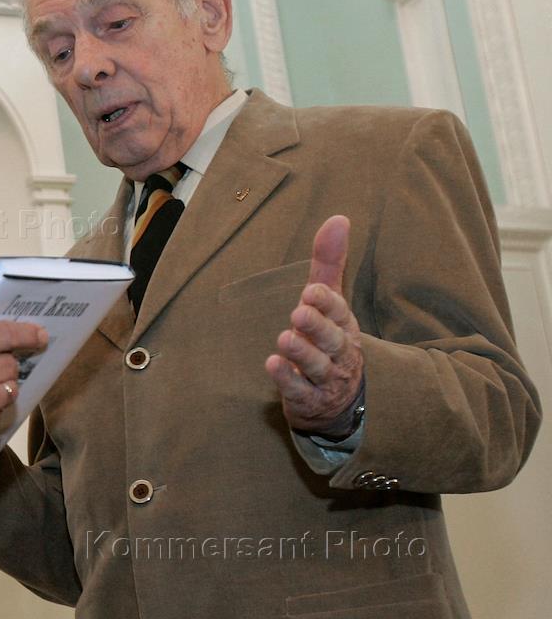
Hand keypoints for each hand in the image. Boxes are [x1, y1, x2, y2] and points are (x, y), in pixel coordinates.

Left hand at [265, 215, 364, 438]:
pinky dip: (287, 379)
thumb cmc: (328, 339)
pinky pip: (300, 390)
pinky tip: (273, 365)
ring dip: (302, 352)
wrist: (336, 399)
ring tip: (284, 339)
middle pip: (332, 340)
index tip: (311, 291)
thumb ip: (329, 262)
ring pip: (317, 366)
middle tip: (299, 313)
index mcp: (345, 326)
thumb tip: (338, 218)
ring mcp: (325, 379)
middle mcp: (340, 353)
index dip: (326, 303)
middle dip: (317, 327)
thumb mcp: (329, 302)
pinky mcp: (309, 400)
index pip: (339, 313)